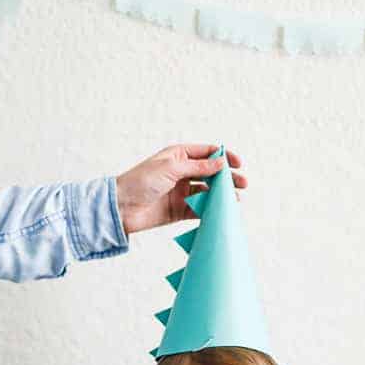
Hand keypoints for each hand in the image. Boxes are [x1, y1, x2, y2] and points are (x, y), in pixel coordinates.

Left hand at [116, 144, 245, 234]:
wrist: (122, 208)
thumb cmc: (141, 182)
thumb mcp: (171, 168)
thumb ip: (198, 167)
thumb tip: (221, 163)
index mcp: (178, 156)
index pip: (207, 153)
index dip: (224, 156)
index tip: (238, 164)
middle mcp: (182, 172)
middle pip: (211, 173)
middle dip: (227, 178)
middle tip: (243, 184)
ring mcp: (182, 191)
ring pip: (209, 191)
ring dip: (222, 195)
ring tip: (234, 200)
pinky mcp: (181, 210)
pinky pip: (201, 209)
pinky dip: (212, 210)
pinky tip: (221, 211)